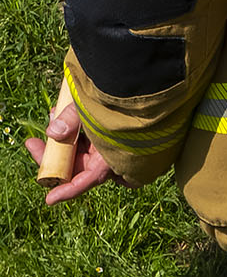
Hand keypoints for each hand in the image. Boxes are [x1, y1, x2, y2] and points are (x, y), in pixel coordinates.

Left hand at [26, 80, 120, 204]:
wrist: (143, 78)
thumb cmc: (124, 95)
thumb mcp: (94, 107)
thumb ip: (73, 119)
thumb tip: (52, 132)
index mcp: (114, 154)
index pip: (88, 179)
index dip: (68, 190)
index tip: (50, 198)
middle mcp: (112, 153)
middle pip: (77, 166)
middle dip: (52, 157)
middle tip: (33, 144)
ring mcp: (109, 142)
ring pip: (79, 151)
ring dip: (60, 140)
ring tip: (50, 115)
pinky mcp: (106, 131)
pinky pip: (85, 138)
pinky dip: (71, 130)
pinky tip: (60, 112)